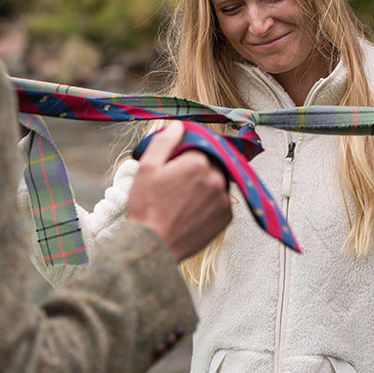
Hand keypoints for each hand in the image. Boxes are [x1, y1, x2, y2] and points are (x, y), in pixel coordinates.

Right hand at [126, 121, 231, 261]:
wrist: (154, 247)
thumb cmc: (146, 207)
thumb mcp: (147, 168)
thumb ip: (164, 141)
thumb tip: (178, 125)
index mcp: (197, 162)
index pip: (197, 146)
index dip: (184, 154)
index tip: (173, 165)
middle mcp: (216, 178)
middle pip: (210, 163)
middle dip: (196, 168)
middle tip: (177, 183)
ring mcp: (223, 199)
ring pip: (217, 181)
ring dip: (205, 184)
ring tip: (183, 198)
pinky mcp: (226, 217)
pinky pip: (221, 201)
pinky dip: (210, 201)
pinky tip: (192, 209)